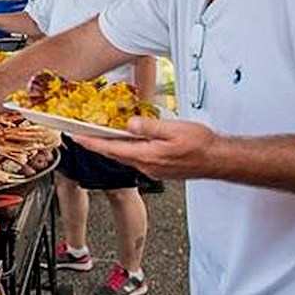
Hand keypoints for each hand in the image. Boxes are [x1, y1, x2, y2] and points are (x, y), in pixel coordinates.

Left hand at [71, 116, 219, 178]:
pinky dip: (126, 151)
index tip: (76, 138)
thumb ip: (150, 127)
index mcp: (147, 156)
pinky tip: (126, 143)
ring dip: (111, 148)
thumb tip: (130, 125)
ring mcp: (152, 170)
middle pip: (115, 154)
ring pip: (125, 157)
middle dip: (97, 145)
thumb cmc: (201, 145)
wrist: (218, 160)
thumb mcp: (174, 129)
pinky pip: (137, 159)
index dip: (92, 143)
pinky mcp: (159, 170)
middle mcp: (147, 166)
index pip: (111, 149)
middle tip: (82, 136)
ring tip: (98, 137)